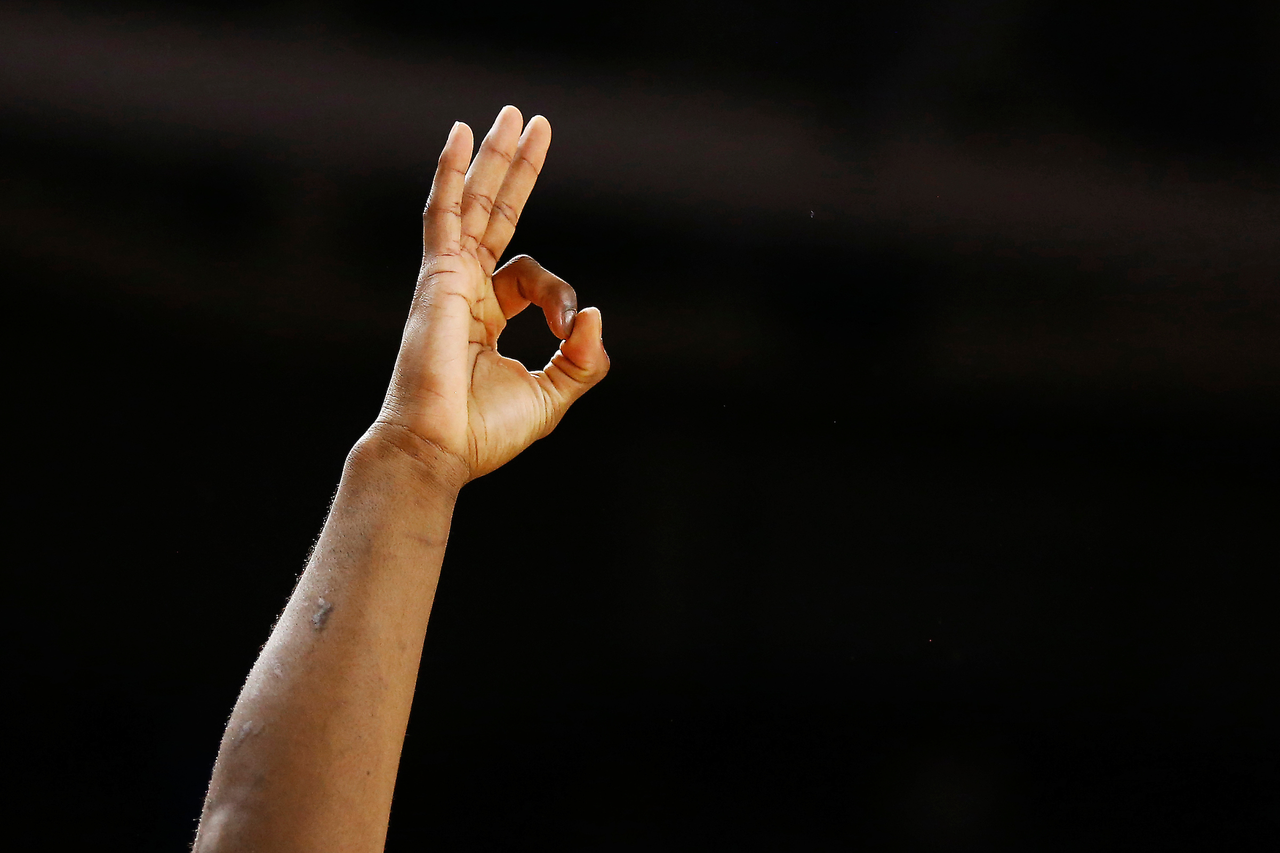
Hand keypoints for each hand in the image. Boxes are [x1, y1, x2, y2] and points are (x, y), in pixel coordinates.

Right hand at [375, 106, 608, 482]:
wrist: (438, 448)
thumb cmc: (483, 432)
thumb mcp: (552, 395)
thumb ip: (583, 360)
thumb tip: (596, 315)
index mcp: (486, 317)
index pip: (530, 275)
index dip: (561, 295)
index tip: (570, 329)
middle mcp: (464, 290)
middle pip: (495, 215)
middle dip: (517, 170)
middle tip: (535, 124)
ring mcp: (447, 280)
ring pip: (473, 204)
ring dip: (493, 159)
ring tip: (510, 116)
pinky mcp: (437, 277)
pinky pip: (444, 213)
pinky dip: (452, 173)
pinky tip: (463, 135)